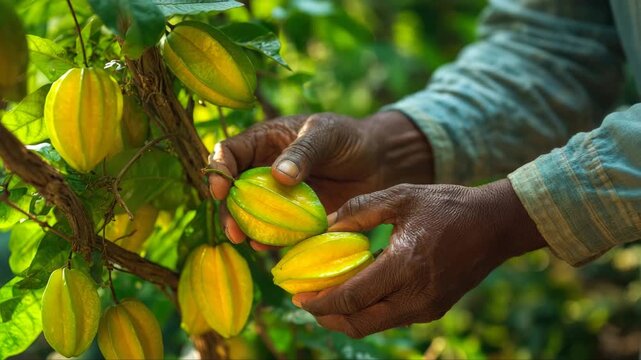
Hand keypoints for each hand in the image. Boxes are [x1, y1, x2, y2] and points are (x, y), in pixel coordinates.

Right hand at [207, 111, 432, 248]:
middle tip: (233, 229)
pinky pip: (275, 231)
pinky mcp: (294, 218)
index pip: (229, 152)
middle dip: (227, 210)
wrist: (378, 162)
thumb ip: (303, 151)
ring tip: (248, 242)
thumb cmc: (349, 138)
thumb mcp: (326, 135)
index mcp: (264, 142)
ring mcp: (278, 197)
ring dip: (245, 229)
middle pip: (232, 191)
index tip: (220, 189)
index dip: (219, 170)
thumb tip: (278, 175)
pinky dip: (269, 240)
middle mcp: (263, 170)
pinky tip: (269, 248)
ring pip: (250, 215)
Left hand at [293, 179, 546, 337]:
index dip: (320, 303)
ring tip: (326, 298)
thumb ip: (359, 210)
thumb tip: (325, 226)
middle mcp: (415, 296)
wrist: (495, 224)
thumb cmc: (447, 205)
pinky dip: (368, 311)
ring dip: (346, 317)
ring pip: (374, 325)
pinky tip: (357, 291)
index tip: (297, 296)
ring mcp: (426, 307)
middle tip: (306, 301)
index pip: (351, 299)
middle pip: (359, 323)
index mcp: (404, 266)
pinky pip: (391, 317)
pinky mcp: (433, 309)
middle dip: (327, 318)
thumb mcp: (400, 197)